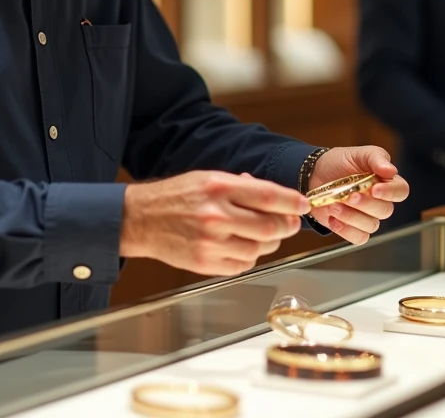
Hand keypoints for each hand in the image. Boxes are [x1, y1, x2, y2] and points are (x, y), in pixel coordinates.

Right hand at [119, 171, 309, 276]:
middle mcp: (216, 215)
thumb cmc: (176, 196)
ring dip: (268, 243)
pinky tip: (241, 245)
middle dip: (286, 225)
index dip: (292, 202)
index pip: (268, 197)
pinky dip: (250, 257)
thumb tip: (275, 197)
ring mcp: (210, 242)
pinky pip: (243, 265)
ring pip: (260, 249)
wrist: (141, 218)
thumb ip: (241, 187)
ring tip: (261, 234)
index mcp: (218, 188)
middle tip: (288, 222)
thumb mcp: (208, 178)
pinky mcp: (205, 263)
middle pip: (270, 228)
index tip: (303, 205)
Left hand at [306, 146, 409, 244]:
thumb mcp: (358, 154)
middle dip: (366, 204)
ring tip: (333, 205)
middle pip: (385, 211)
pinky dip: (345, 230)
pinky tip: (333, 219)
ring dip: (352, 217)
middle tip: (349, 196)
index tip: (374, 189)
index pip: (401, 191)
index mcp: (386, 182)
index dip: (391, 192)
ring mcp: (367, 216)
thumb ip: (376, 158)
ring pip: (371, 226)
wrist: (315, 174)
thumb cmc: (340, 162)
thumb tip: (391, 170)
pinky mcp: (353, 228)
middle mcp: (380, 201)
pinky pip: (359, 238)